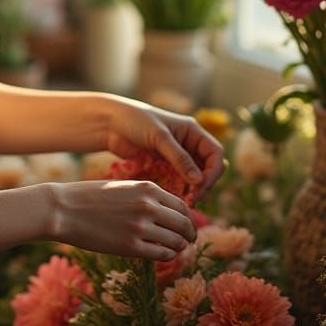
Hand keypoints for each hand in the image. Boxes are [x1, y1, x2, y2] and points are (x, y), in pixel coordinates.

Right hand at [48, 179, 196, 259]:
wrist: (63, 209)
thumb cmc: (90, 197)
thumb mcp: (123, 188)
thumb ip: (146, 197)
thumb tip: (167, 212)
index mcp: (147, 188)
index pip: (182, 206)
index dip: (188, 218)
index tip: (186, 225)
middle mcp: (148, 206)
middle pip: (184, 224)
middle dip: (189, 234)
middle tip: (188, 241)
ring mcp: (140, 227)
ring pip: (176, 241)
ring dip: (178, 246)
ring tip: (175, 248)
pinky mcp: (131, 247)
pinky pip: (161, 254)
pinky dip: (166, 255)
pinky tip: (160, 253)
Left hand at [103, 97, 225, 204]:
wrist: (110, 123)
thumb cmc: (135, 121)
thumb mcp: (159, 137)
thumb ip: (179, 158)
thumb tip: (199, 181)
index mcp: (192, 131)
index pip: (215, 154)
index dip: (212, 172)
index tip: (200, 187)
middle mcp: (188, 143)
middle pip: (208, 168)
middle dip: (203, 185)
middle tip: (192, 201)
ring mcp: (176, 156)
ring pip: (194, 177)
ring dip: (192, 190)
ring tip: (184, 204)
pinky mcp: (164, 166)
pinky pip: (178, 181)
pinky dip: (179, 190)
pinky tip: (172, 199)